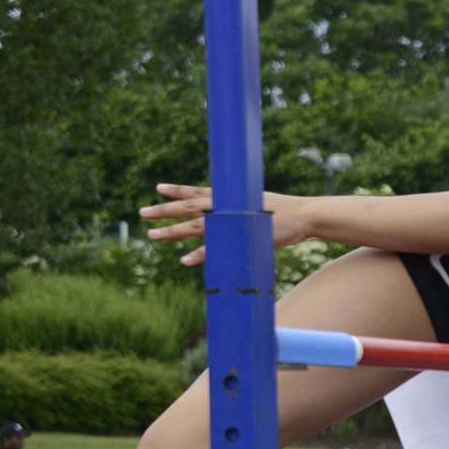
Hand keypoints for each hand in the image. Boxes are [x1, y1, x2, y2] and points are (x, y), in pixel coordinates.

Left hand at [141, 184, 312, 266]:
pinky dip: (199, 254)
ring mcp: (232, 221)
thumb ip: (241, 210)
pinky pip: (215, 248)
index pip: (198, 191)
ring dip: (172, 231)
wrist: (306, 215)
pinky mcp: (240, 237)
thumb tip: (232, 214)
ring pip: (195, 225)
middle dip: (164, 209)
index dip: (178, 190)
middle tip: (143, 212)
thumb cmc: (286, 211)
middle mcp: (227, 206)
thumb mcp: (259, 205)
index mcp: (231, 197)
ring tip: (152, 235)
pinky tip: (183, 260)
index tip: (158, 188)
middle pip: (189, 206)